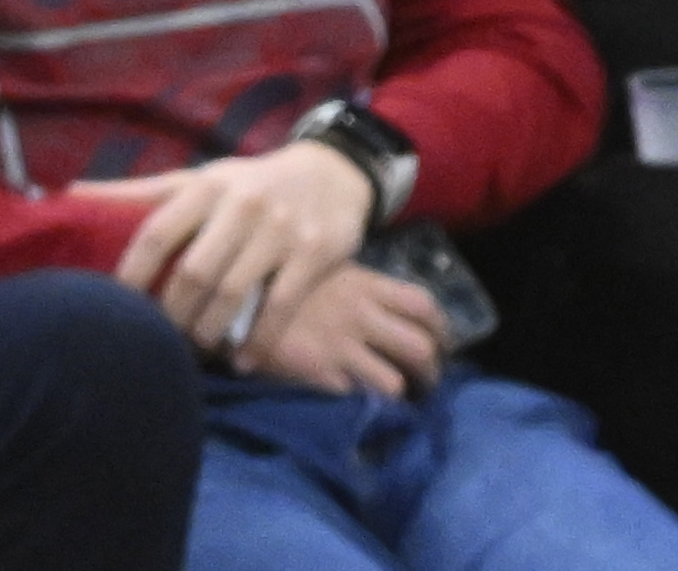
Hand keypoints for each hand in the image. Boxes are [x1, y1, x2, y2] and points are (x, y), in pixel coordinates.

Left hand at [76, 142, 376, 350]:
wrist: (335, 171)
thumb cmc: (252, 182)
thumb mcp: (200, 178)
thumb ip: (138, 193)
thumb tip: (67, 193)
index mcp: (208, 186)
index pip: (156, 235)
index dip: (131, 277)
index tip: (116, 309)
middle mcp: (243, 205)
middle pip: (192, 273)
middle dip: (172, 315)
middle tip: (163, 339)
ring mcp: (281, 230)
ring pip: (232, 294)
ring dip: (209, 331)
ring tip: (198, 346)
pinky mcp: (314, 254)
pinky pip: (278, 308)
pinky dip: (258, 342)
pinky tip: (242, 360)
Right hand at [244, 262, 447, 397]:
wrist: (236, 293)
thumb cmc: (281, 277)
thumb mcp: (328, 269)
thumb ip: (360, 289)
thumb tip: (385, 310)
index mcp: (368, 285)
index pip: (423, 306)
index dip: (441, 329)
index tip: (442, 344)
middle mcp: (363, 316)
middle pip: (420, 348)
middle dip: (431, 372)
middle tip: (427, 385)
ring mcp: (341, 347)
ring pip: (393, 381)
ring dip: (399, 396)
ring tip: (398, 405)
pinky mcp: (318, 374)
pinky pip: (354, 396)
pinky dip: (361, 406)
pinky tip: (358, 408)